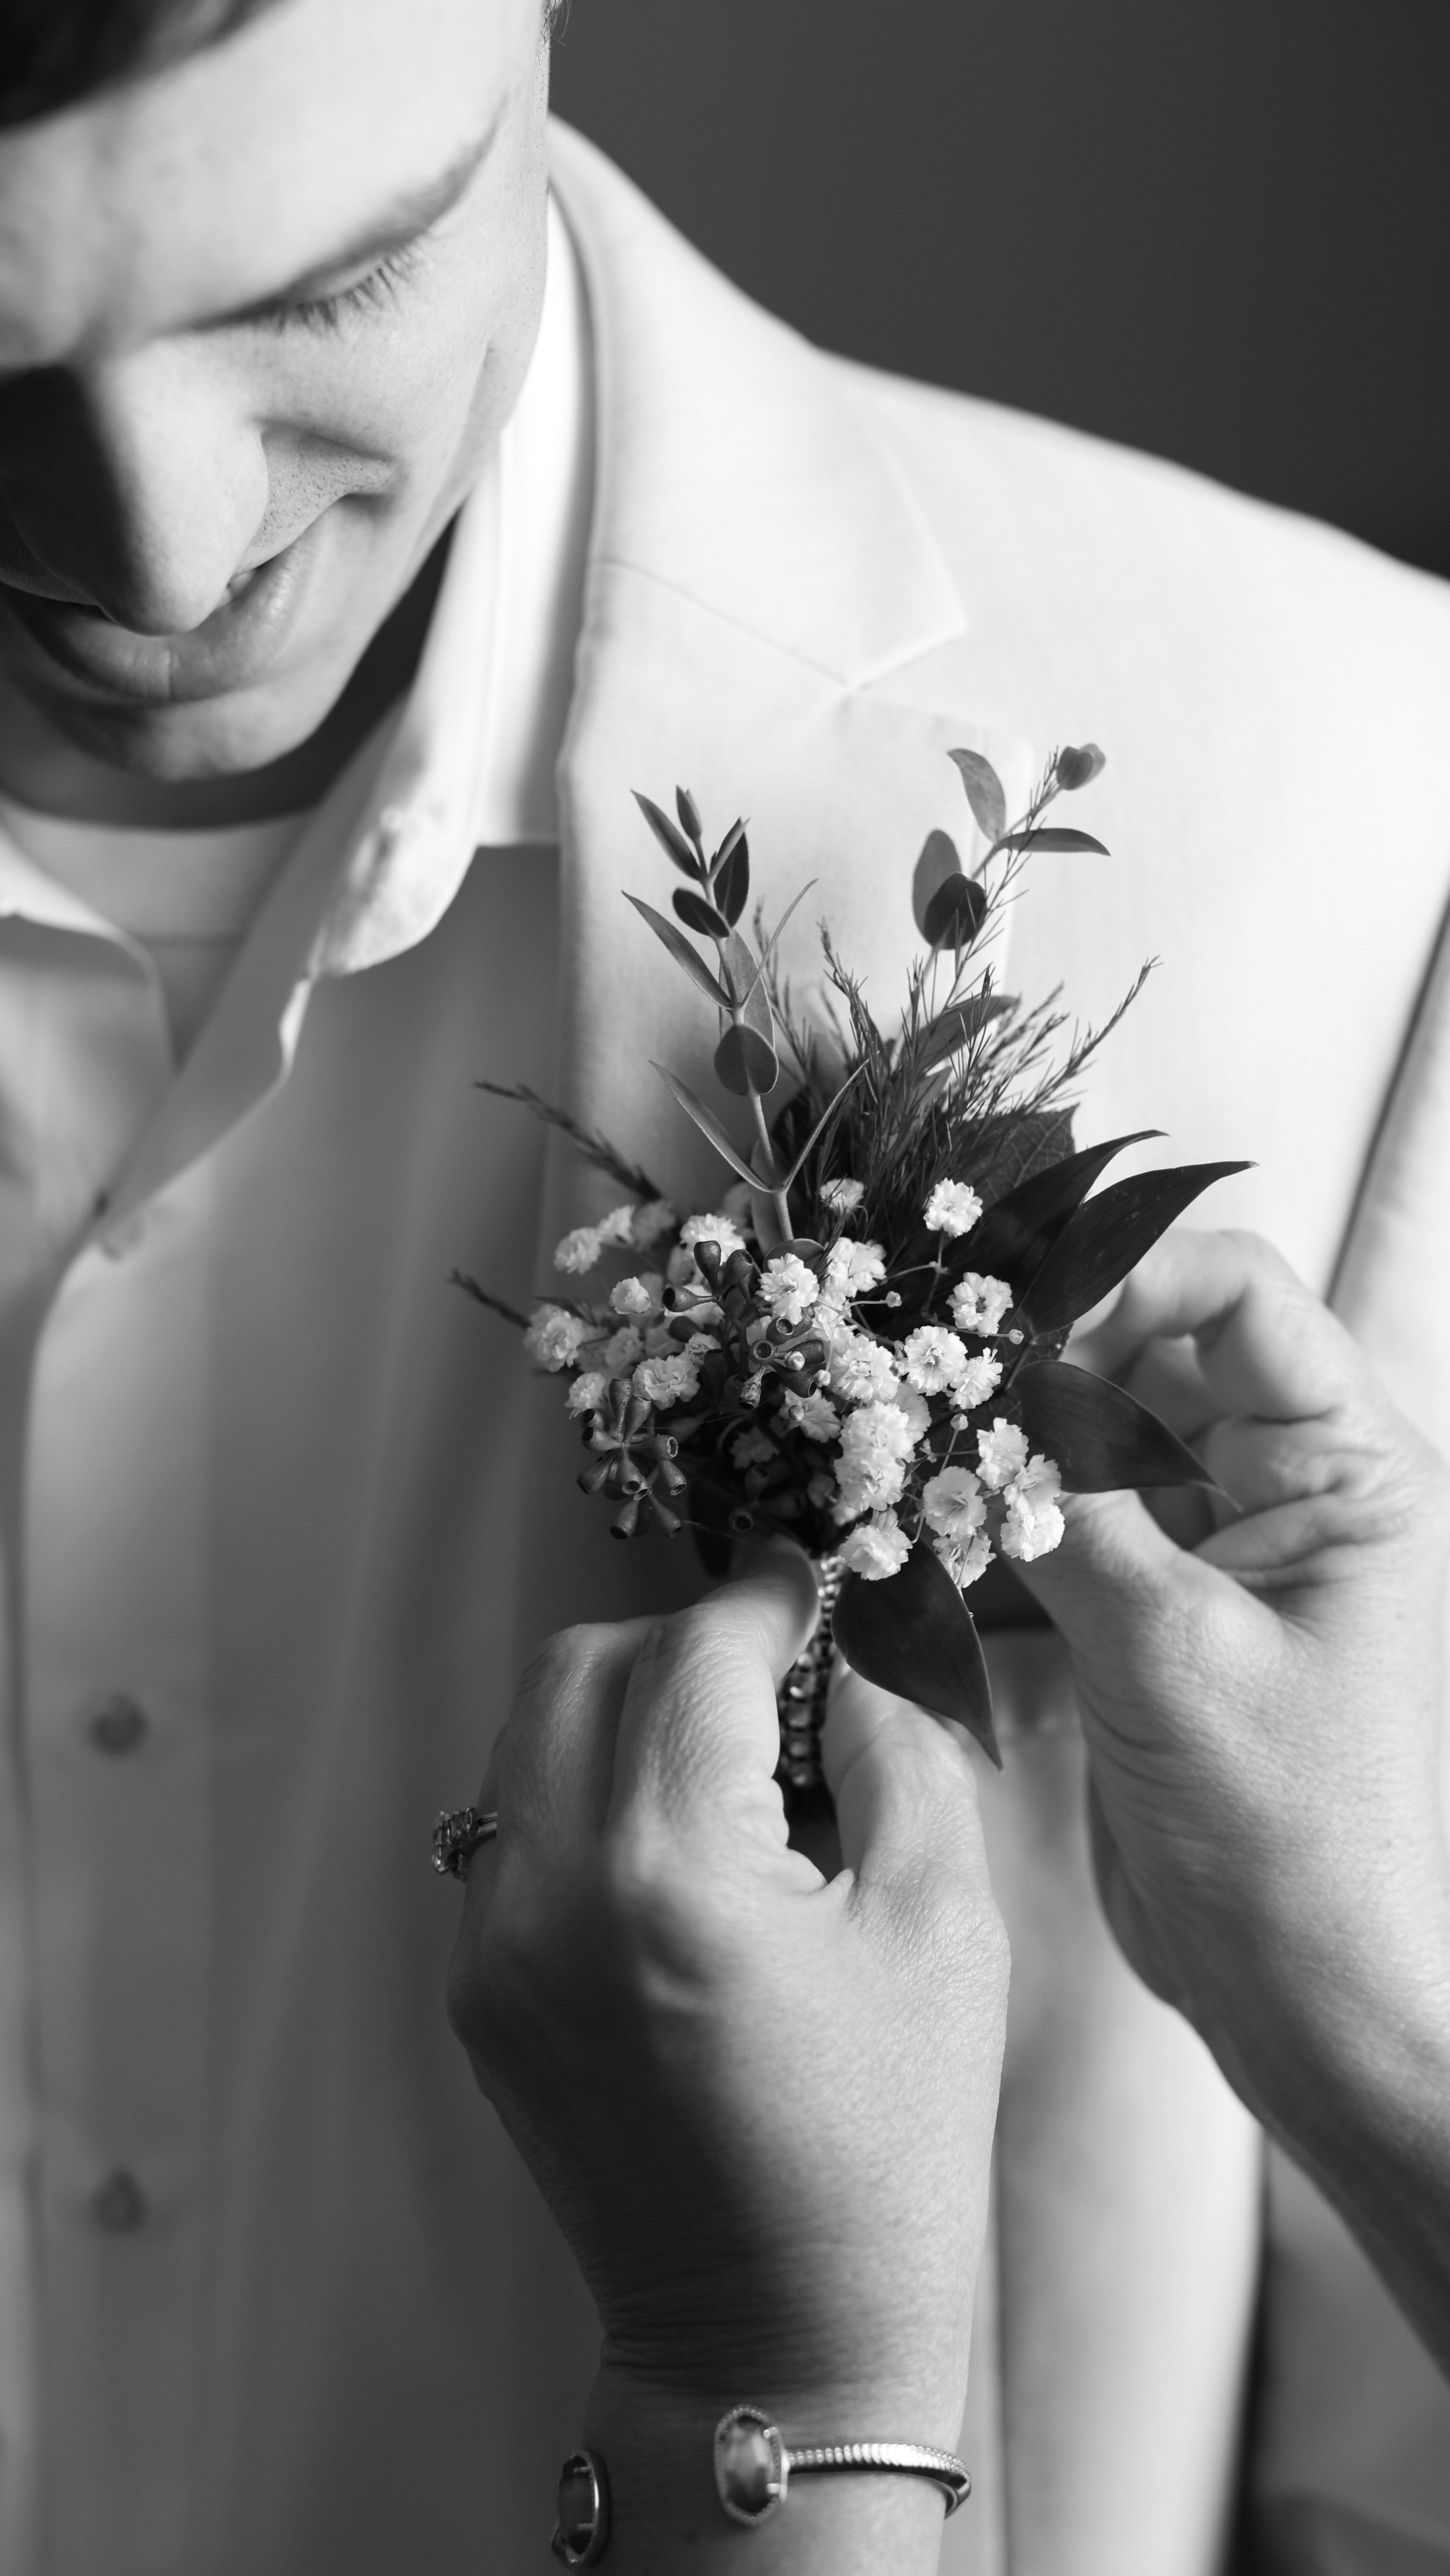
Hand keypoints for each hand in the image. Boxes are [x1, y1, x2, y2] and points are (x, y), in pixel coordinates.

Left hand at [446, 1545, 1007, 2569]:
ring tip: (724, 1760)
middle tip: (770, 1671)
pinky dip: (586, 1797)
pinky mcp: (480, 1995)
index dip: (763, 1596)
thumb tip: (840, 1657)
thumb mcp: (942, 1926)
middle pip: (583, 1666)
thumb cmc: (887, 2144)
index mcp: (675, 1872)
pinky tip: (675, 1849)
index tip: (808, 1579)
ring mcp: (496, 1949)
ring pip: (530, 1737)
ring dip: (624, 1710)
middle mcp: (553, 1894)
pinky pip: (512, 1831)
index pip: (697, 1651)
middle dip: (680, 1641)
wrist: (772, 2339)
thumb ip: (894, 1751)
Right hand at [1013, 1228, 1449, 2361]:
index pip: (1235, 1294)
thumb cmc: (1293, 1837)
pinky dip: (984, 1531)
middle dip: (1030, 1358)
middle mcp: (1283, 1488)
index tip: (999, 1310)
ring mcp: (1209, 1550)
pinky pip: (1054, 1531)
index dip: (1119, 1275)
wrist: (1301, 1998)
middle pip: (1143, 1354)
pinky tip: (910, 1539)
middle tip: (917, 1377)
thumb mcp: (1175, 1658)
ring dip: (994, 1447)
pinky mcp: (1144, 1613)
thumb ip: (1069, 1518)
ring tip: (896, 1451)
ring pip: (1085, 1441)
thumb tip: (969, 1397)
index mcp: (1348, 1470)